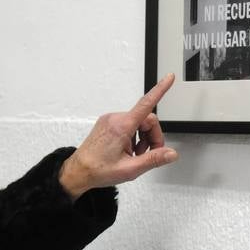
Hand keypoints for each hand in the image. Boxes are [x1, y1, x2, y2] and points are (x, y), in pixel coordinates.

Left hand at [59, 72, 178, 197]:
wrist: (79, 171)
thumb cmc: (98, 169)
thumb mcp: (130, 169)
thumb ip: (153, 160)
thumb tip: (171, 154)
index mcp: (121, 126)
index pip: (146, 104)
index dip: (160, 89)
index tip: (169, 78)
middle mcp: (115, 119)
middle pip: (147, 120)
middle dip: (152, 137)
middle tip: (148, 154)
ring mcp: (110, 120)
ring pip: (139, 123)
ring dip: (143, 139)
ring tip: (134, 155)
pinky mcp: (108, 123)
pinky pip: (129, 125)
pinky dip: (134, 137)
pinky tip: (127, 150)